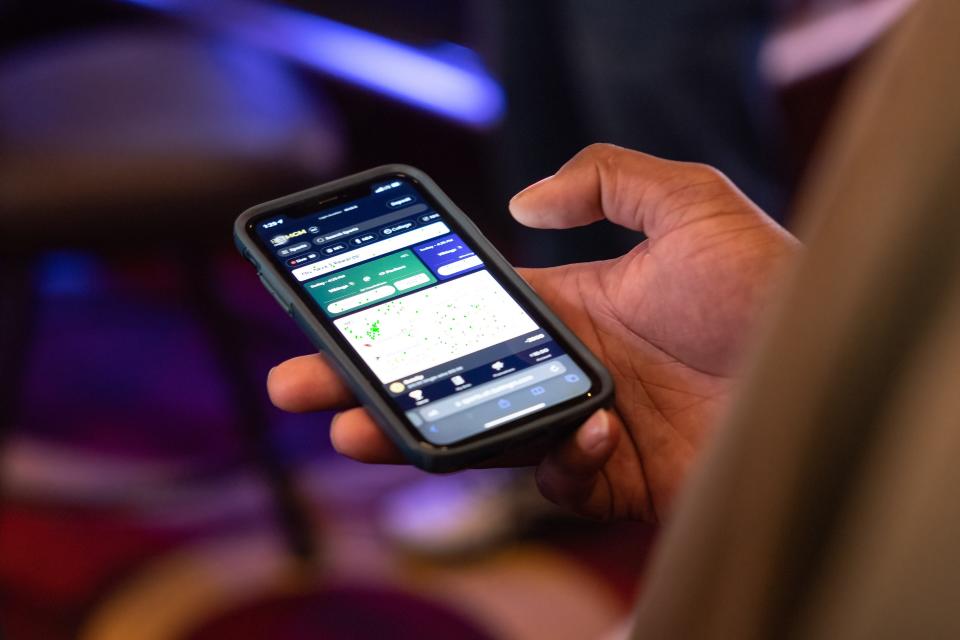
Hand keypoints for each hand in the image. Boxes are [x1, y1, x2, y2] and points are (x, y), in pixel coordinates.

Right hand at [267, 144, 799, 521]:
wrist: (828, 372)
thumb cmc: (767, 285)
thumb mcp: (689, 205)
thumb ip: (606, 179)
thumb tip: (522, 204)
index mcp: (569, 306)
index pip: (462, 312)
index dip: (400, 315)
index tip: (343, 312)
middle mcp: (564, 369)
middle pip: (446, 380)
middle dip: (369, 383)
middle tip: (302, 384)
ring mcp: (584, 427)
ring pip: (478, 437)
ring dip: (413, 436)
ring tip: (354, 431)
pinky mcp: (616, 482)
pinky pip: (559, 481)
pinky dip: (561, 460)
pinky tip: (592, 433)